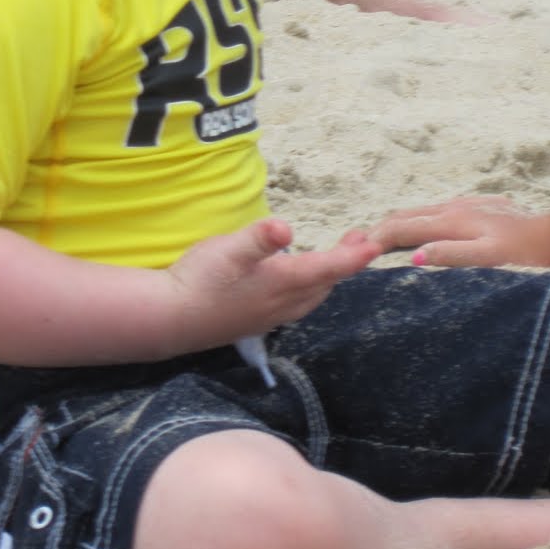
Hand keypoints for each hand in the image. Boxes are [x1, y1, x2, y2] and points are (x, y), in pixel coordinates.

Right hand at [167, 217, 382, 349]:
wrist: (172, 318)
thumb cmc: (200, 279)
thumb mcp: (227, 250)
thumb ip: (258, 238)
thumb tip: (286, 228)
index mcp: (283, 281)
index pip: (330, 268)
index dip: (355, 257)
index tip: (377, 246)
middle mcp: (284, 303)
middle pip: (326, 283)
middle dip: (346, 263)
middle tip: (359, 240)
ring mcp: (271, 315)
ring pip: (313, 297)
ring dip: (329, 277)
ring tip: (336, 258)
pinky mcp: (258, 320)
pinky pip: (298, 305)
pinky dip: (311, 289)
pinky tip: (299, 282)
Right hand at [372, 195, 549, 268]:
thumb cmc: (526, 256)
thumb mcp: (488, 261)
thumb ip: (450, 257)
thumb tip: (411, 257)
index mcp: (452, 221)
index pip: (401, 227)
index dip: (375, 238)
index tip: (353, 252)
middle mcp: (454, 207)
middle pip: (406, 215)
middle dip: (379, 228)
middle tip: (357, 246)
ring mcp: (467, 204)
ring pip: (422, 212)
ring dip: (399, 225)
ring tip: (381, 240)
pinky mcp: (480, 206)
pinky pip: (439, 212)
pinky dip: (420, 222)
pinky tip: (424, 232)